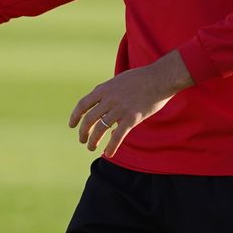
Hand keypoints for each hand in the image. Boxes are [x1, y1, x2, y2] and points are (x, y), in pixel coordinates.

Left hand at [69, 51, 192, 157]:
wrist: (160, 78)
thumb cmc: (141, 78)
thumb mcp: (118, 80)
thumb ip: (106, 89)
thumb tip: (97, 96)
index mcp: (104, 89)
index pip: (83, 104)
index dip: (75, 116)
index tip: (72, 125)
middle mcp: (109, 99)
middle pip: (89, 119)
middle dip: (83, 132)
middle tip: (82, 140)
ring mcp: (120, 108)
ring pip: (100, 129)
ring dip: (93, 141)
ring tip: (91, 148)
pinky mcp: (132, 118)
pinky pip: (118, 136)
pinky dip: (111, 146)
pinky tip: (108, 154)